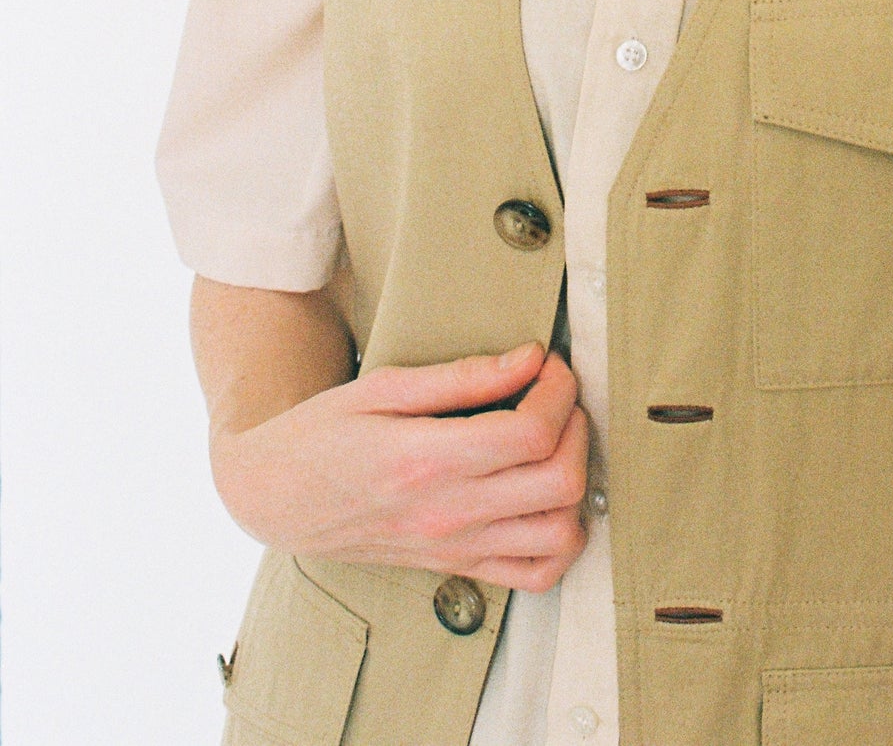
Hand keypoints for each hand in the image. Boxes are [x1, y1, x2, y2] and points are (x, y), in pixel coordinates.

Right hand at [209, 341, 588, 592]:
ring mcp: (453, 547)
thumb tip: (530, 358)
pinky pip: (536, 575)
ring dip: (576, 482)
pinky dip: (561, 539)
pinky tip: (546, 497)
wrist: (274, 497)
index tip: (546, 363)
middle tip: (554, 396)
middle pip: (559, 481)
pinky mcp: (455, 567)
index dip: (558, 390)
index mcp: (426, 460)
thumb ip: (462, 376)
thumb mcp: (382, 387)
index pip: (531, 434)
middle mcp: (446, 513)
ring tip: (553, 442)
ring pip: (560, 534)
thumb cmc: (321, 434)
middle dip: (576, 426)